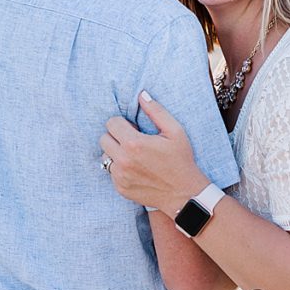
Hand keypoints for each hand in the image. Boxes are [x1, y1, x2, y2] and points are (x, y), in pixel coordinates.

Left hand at [99, 91, 209, 215]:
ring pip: (105, 155)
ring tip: (133, 155)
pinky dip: (119, 168)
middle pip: (104, 138)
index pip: (111, 123)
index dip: (122, 123)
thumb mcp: (175, 132)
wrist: (185, 194)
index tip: (134, 128)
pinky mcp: (120, 188)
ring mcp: (120, 176)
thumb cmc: (181, 160)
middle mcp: (123, 160)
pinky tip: (135, 169)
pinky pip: (110, 172)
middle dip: (116, 136)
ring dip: (115, 152)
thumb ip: (156, 111)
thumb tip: (141, 94)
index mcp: (134, 143)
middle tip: (132, 140)